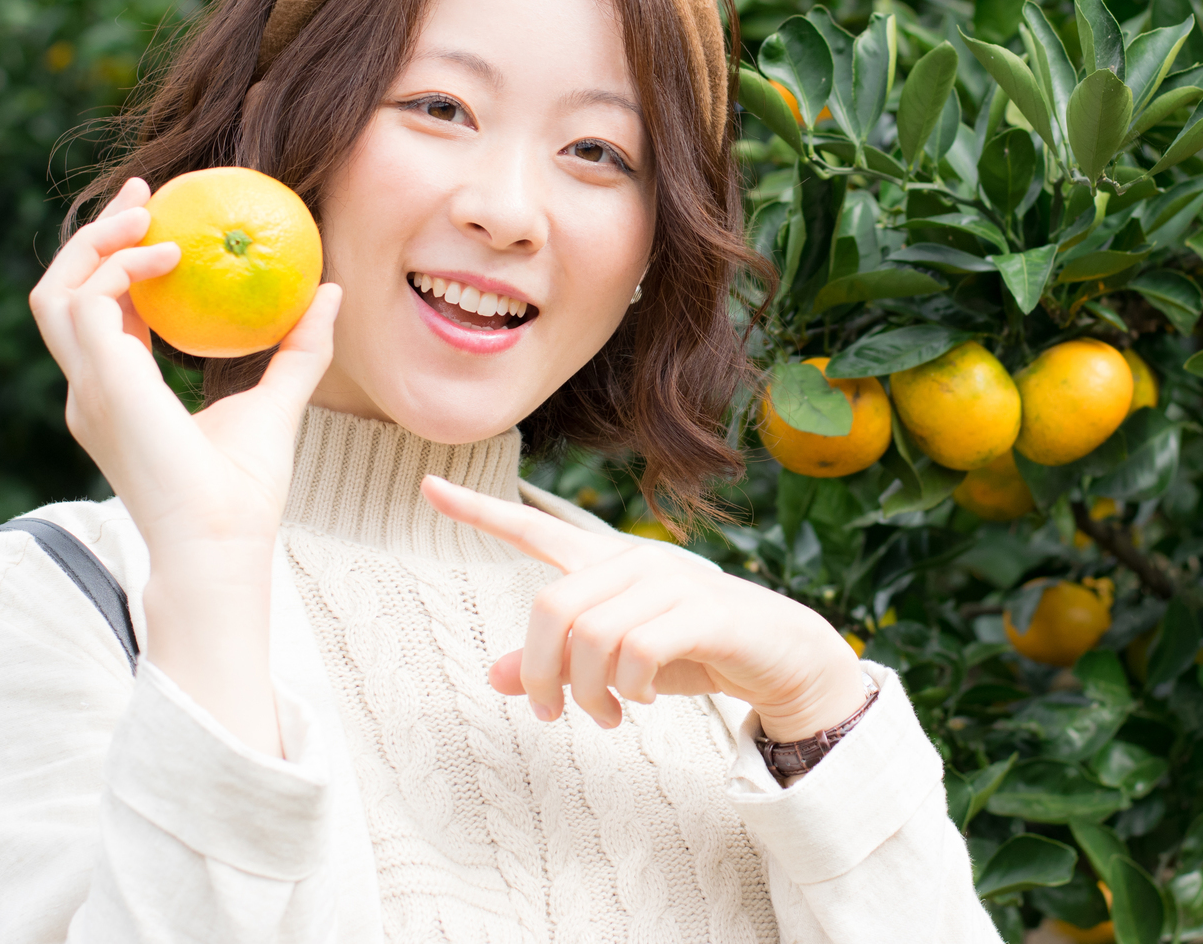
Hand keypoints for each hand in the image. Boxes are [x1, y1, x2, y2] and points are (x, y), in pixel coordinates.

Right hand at [29, 177, 342, 563]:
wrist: (221, 539)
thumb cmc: (245, 490)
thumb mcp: (279, 402)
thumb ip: (299, 347)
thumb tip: (332, 290)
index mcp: (119, 396)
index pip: (104, 316)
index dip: (121, 265)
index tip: (160, 220)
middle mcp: (91, 389)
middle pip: (61, 294)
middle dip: (93, 237)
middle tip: (144, 193)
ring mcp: (87, 387)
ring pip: (54, 293)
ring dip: (96, 245)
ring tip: (150, 216)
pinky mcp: (100, 381)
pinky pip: (88, 301)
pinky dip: (121, 268)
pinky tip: (171, 255)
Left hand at [424, 477, 869, 741]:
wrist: (776, 655)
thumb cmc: (690, 653)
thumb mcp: (614, 665)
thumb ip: (559, 665)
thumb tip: (494, 677)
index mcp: (606, 565)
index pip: (534, 529)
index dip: (478, 510)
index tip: (426, 485)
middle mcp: (632, 562)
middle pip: (551, 607)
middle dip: (544, 673)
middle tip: (555, 715)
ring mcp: (669, 582)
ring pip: (591, 637)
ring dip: (588, 693)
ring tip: (605, 716)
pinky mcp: (703, 612)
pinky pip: (638, 652)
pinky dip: (628, 689)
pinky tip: (641, 701)